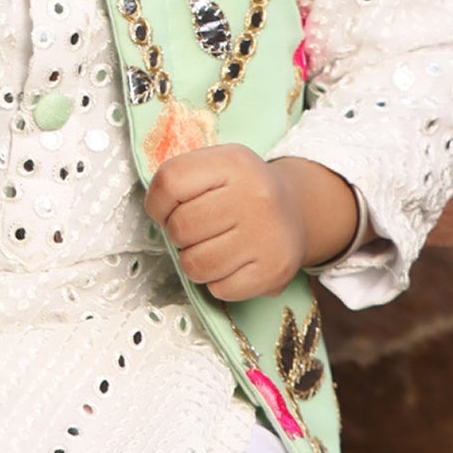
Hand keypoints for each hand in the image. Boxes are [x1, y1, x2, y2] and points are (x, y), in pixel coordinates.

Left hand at [145, 150, 356, 300]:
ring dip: (195, 262)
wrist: (296, 211)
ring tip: (213, 248)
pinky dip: (218, 282)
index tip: (169, 209)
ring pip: (196, 265)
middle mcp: (255, 196)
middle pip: (180, 227)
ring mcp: (266, 235)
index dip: (158, 203)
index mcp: (234, 163)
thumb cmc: (240, 190)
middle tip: (198, 231)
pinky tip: (232, 264)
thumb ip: (182, 181)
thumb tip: (156, 212)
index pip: (170, 182)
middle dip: (179, 234)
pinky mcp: (274, 271)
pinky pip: (219, 289)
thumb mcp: (216, 167)